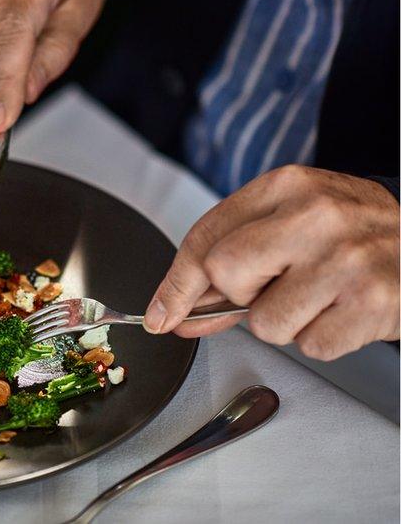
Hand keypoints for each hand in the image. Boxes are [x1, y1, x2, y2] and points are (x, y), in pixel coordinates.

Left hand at [143, 165, 399, 360]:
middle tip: (277, 284)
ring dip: (285, 322)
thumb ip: (231, 260)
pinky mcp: (371, 302)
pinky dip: (321, 338)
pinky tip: (342, 310)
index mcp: (286, 186)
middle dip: (241, 294)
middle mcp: (315, 215)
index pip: (205, 239)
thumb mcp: (290, 222)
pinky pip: (310, 346)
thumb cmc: (350, 232)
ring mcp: (345, 259)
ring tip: (319, 295)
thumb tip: (175, 311)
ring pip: (265, 323)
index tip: (161, 315)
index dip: (175, 284)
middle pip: (226, 275)